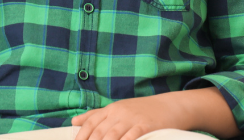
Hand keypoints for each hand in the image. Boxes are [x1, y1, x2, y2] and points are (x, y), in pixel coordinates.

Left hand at [71, 89, 233, 139]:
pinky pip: (132, 136)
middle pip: (100, 132)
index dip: (82, 136)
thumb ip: (95, 115)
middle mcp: (120, 113)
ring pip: (113, 135)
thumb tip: (74, 122)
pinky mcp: (146, 126)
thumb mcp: (118, 108)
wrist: (170, 106)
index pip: (91, 123)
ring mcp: (133, 119)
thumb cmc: (142, 110)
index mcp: (112, 109)